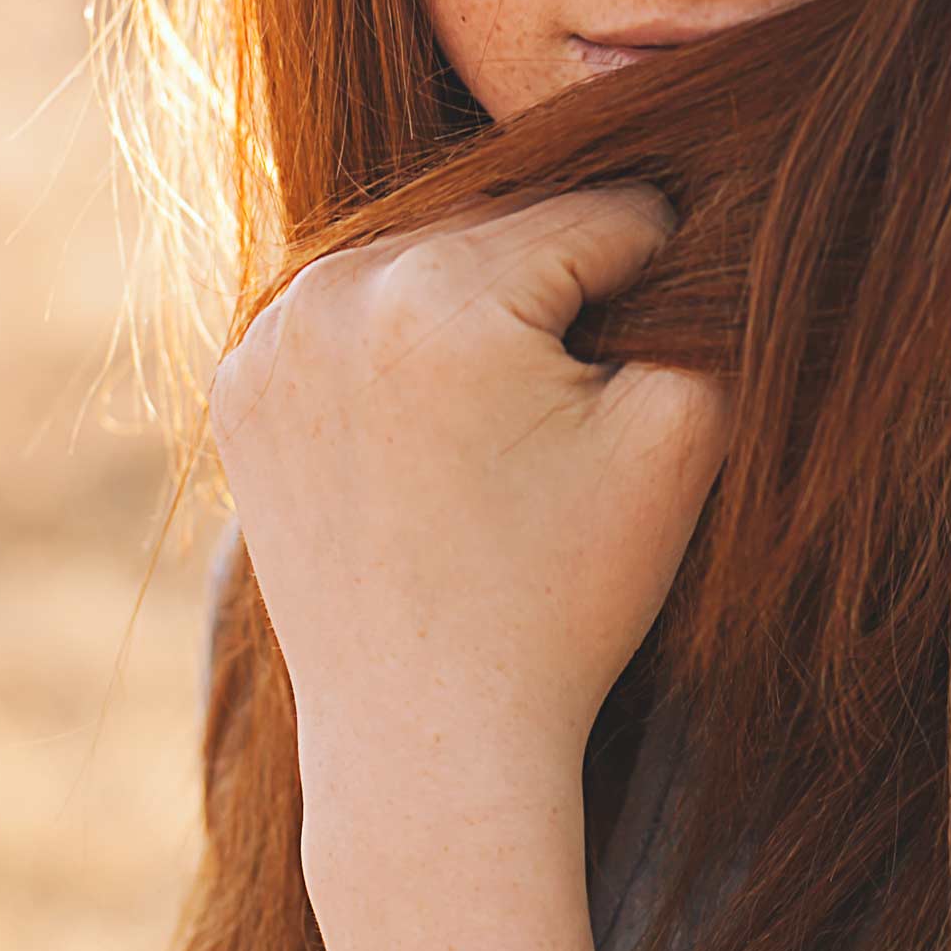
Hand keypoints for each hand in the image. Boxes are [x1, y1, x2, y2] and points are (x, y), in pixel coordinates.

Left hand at [207, 182, 728, 780]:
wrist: (428, 736)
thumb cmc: (565, 596)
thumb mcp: (679, 435)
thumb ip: (709, 301)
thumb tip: (699, 225)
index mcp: (448, 290)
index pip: (607, 214)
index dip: (660, 283)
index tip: (647, 377)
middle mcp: (340, 287)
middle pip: (509, 222)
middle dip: (559, 288)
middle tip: (572, 407)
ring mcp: (273, 334)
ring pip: (428, 254)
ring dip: (478, 302)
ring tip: (501, 418)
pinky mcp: (240, 381)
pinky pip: (352, 309)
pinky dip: (399, 342)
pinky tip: (428, 427)